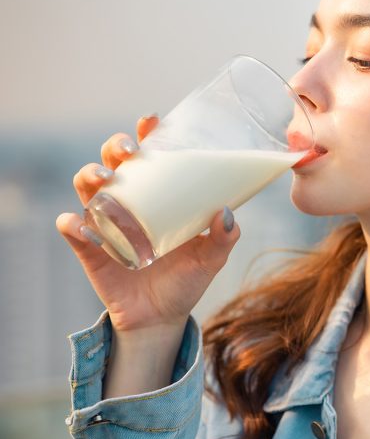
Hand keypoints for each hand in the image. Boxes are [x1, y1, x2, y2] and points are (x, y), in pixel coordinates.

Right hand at [56, 115, 240, 332]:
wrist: (162, 318)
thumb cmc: (186, 279)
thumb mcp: (210, 259)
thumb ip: (223, 238)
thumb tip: (227, 213)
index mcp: (157, 197)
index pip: (147, 157)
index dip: (144, 134)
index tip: (151, 121)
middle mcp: (127, 203)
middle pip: (112, 162)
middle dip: (114, 148)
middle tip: (129, 152)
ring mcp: (105, 224)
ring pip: (86, 187)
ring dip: (89, 175)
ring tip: (105, 179)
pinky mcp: (90, 250)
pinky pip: (74, 232)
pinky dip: (73, 226)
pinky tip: (82, 227)